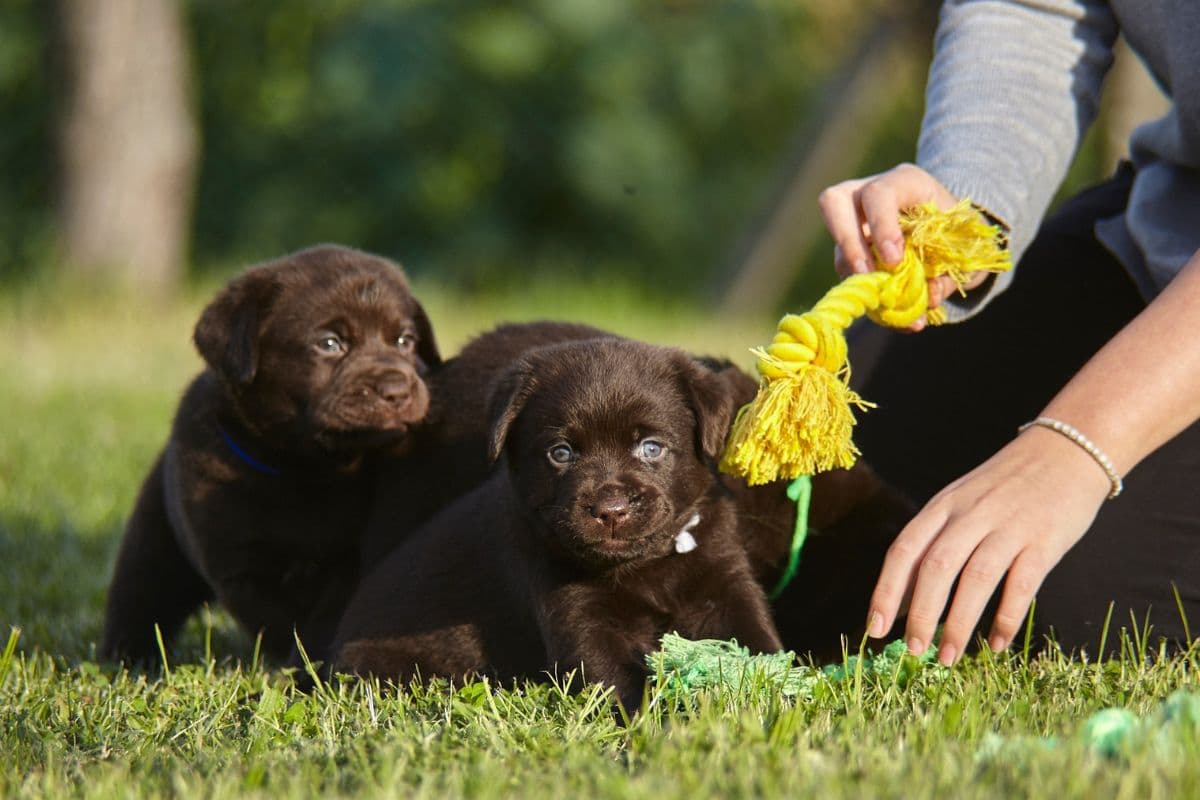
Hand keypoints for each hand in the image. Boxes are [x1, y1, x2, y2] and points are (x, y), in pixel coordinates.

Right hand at [817, 163, 986, 330]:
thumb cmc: (960, 234)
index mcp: (907, 182)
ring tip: (881, 299)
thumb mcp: (965, 250)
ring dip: (856, 275)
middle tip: (867, 275)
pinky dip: (862, 289)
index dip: (881, 226)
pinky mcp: (849, 246)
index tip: (894, 261)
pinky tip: (883, 305)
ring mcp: (855, 220)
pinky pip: (844, 268)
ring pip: (836, 242)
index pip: (879, 194)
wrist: (953, 235)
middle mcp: (869, 194)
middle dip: (848, 243)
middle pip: (834, 202)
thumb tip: (928, 297)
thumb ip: (950, 273)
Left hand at [865, 425, 1112, 664]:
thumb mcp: (961, 502)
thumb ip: (935, 543)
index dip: (887, 591)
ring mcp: (1009, 527)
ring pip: (975, 579)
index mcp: (943, 506)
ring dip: (958, 623)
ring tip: (947, 657)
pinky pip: (1021, 585)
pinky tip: (996, 643)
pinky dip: (1006, 617)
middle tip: (913, 651)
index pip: (904, 551)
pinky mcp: (1044, 541)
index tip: (875, 628)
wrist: (1066, 451)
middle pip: (936, 567)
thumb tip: (905, 598)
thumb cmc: (1005, 486)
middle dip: (920, 614)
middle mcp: (971, 514)